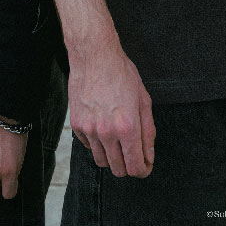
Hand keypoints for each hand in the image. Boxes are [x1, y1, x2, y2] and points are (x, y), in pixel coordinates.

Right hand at [68, 43, 154, 177]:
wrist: (94, 55)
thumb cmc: (121, 73)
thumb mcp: (143, 100)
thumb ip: (148, 132)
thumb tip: (149, 156)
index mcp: (127, 127)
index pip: (135, 167)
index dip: (143, 170)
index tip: (144, 165)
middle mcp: (107, 132)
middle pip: (118, 170)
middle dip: (128, 166)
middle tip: (132, 153)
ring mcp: (89, 129)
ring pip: (101, 161)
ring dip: (112, 156)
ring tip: (117, 139)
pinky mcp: (77, 125)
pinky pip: (88, 147)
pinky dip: (97, 144)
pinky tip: (102, 127)